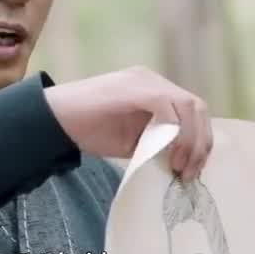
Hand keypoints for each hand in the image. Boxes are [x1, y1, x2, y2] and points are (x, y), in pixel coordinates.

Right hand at [43, 66, 211, 181]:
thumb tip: (182, 163)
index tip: (191, 169)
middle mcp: (153, 81)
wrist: (54, 120)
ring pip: (188, 106)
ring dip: (190, 141)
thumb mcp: (133, 140)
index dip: (200, 141)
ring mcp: (145, 81)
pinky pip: (167, 107)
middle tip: (188, 172)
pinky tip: (166, 153)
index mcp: (155, 91)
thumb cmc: (88, 130)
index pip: (193, 111)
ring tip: (178, 167)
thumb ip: (157, 142)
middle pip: (197, 107)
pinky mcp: (135, 88)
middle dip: (200, 143)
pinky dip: (174, 132)